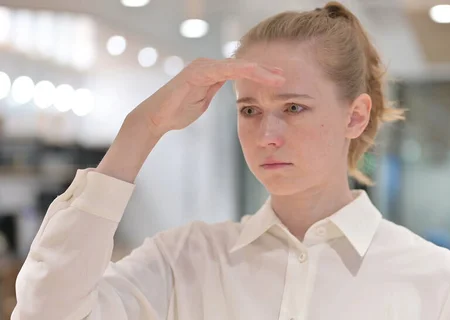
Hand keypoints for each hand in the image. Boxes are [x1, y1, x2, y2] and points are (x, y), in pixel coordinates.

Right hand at [133, 58, 284, 136]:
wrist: (157, 118)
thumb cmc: (179, 111)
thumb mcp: (204, 101)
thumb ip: (215, 91)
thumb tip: (229, 92)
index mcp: (212, 72)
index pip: (241, 71)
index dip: (261, 75)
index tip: (280, 80)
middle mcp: (208, 65)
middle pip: (242, 65)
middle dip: (265, 71)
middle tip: (285, 77)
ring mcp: (202, 66)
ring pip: (236, 65)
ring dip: (258, 71)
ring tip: (277, 78)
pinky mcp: (197, 72)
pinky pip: (223, 70)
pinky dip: (241, 71)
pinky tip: (256, 74)